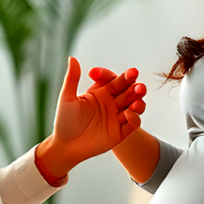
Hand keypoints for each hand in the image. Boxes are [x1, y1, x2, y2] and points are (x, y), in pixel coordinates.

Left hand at [41, 57, 146, 174]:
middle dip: (136, 89)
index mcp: (101, 93)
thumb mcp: (67, 98)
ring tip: (137, 101)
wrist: (65, 146)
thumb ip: (72, 78)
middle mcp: (112, 104)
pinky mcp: (120, 133)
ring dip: (139, 102)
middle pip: (129, 93)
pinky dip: (134, 118)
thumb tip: (72, 57)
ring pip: (135, 107)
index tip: (132, 72)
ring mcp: (117, 118)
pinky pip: (132, 124)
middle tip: (139, 86)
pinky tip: (128, 114)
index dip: (126, 77)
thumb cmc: (64, 121)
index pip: (117, 82)